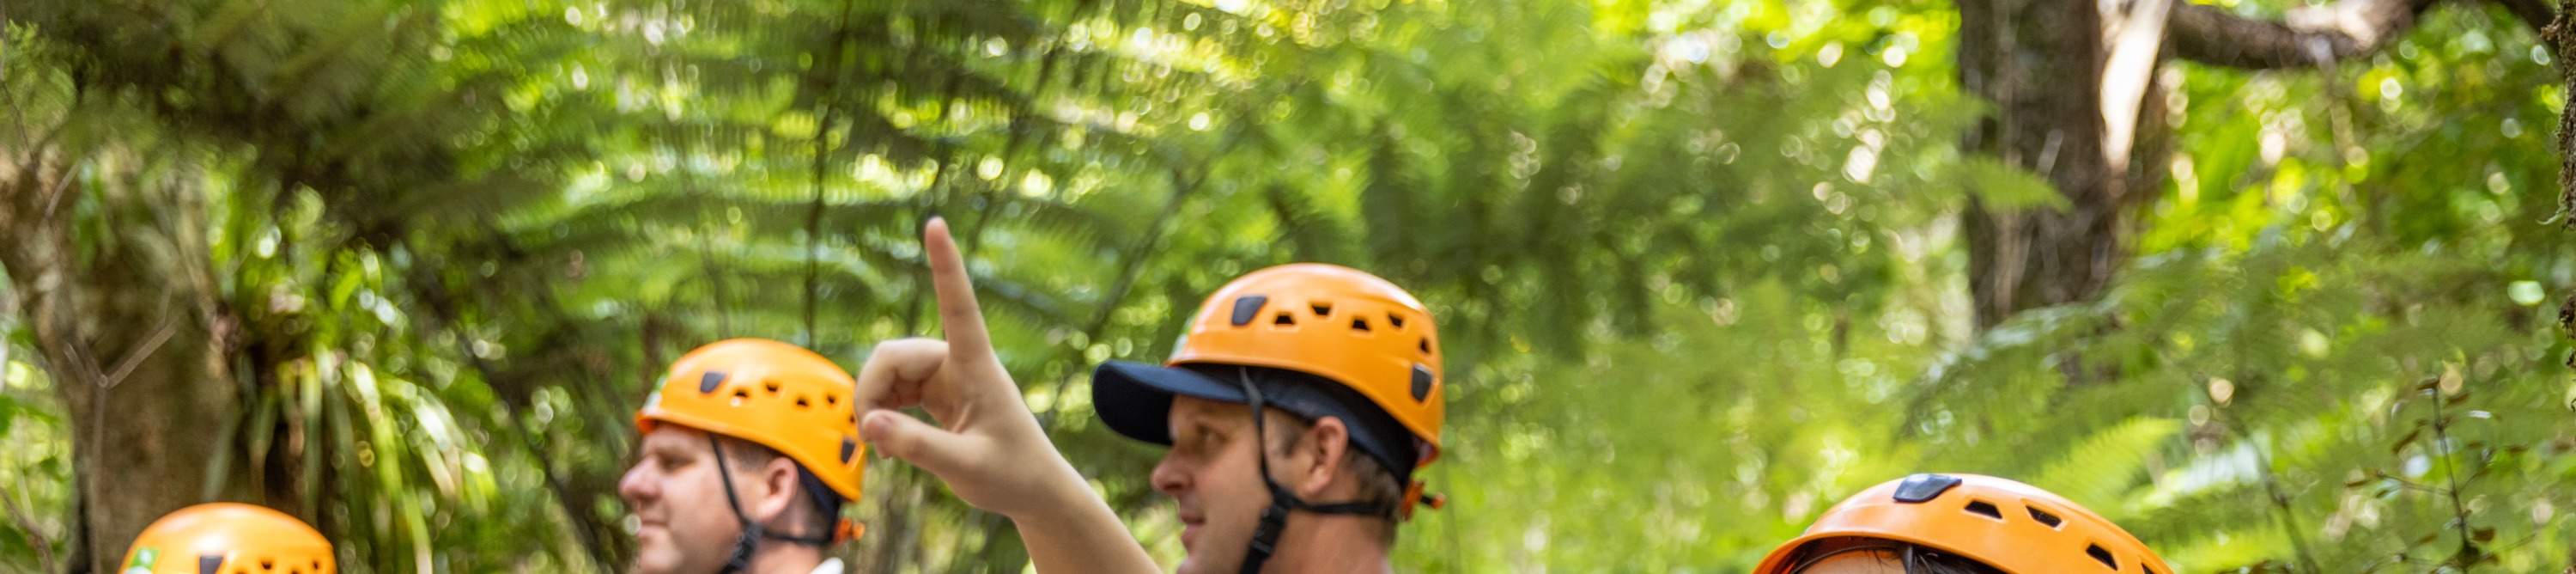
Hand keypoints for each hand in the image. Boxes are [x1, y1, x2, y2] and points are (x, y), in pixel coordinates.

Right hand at [853, 217, 1072, 518]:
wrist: (1033, 490)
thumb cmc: (1012, 475)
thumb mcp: (965, 467)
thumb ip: (917, 447)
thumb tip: (870, 425)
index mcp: (978, 368)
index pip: (959, 307)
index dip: (945, 266)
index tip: (935, 224)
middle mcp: (960, 363)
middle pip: (893, 354)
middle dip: (870, 391)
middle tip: (871, 439)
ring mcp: (947, 375)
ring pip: (887, 369)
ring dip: (874, 402)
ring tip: (882, 447)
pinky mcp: (937, 391)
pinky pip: (893, 385)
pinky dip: (881, 409)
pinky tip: (887, 439)